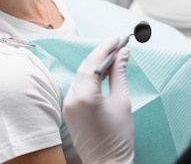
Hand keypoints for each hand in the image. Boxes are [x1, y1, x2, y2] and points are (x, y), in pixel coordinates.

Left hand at [63, 36, 133, 163]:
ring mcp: (68, 104)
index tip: (118, 38)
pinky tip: (102, 72)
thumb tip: (122, 53)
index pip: (94, 62)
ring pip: (80, 74)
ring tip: (113, 55)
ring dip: (95, 64)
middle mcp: (72, 98)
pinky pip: (78, 85)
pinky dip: (90, 76)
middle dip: (102, 53)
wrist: (107, 163)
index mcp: (86, 95)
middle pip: (85, 66)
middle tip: (118, 44)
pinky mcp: (69, 110)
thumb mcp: (122, 101)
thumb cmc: (118, 137)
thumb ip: (119, 73)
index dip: (107, 47)